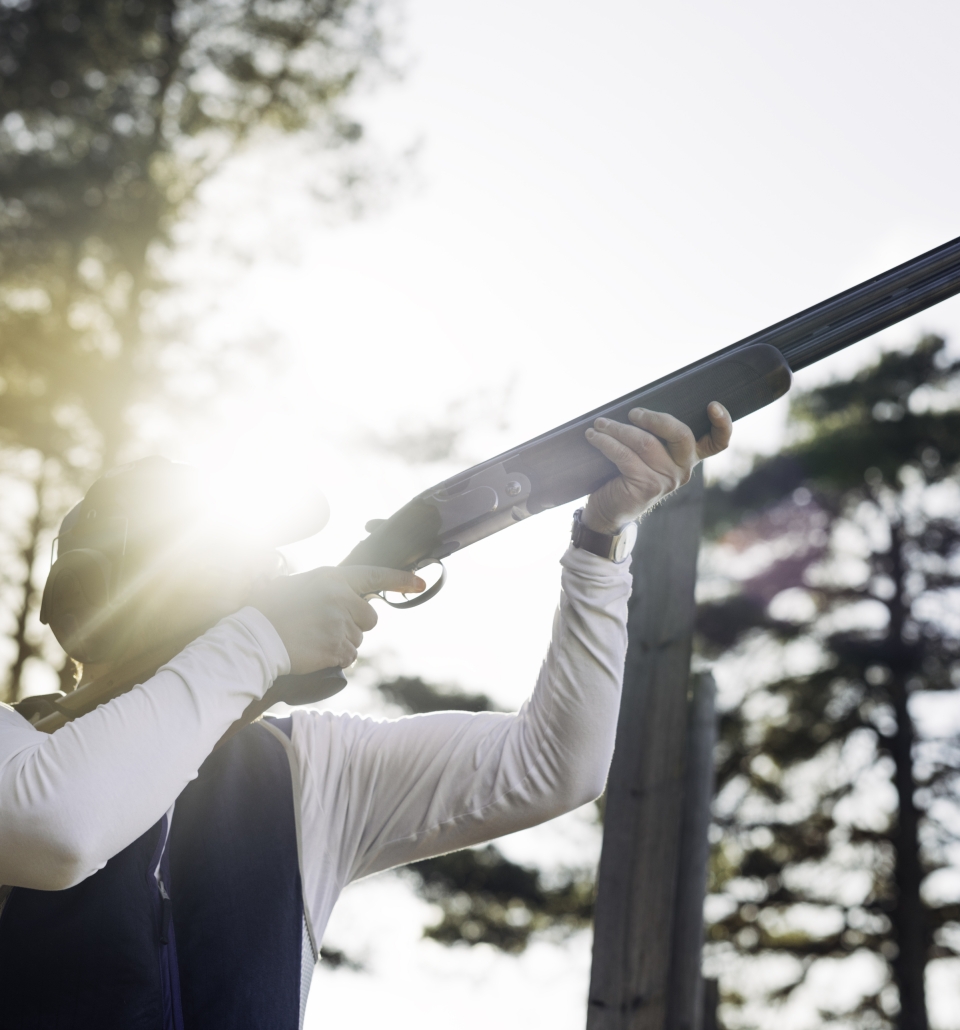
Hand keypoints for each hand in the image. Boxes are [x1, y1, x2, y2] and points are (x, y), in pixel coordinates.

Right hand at [253, 566, 424, 673]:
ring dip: (341, 642)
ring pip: (357, 639)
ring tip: (312, 639)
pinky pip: (348, 657)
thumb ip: (324, 587)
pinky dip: (335, 659)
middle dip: (355, 625)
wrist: (253, 639)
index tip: (420, 583)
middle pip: (369, 618)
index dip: (400, 580)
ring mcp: (341, 624)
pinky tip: (314, 653)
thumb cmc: (267, 611)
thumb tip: (340, 595)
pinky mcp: (337, 649)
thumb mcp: (296, 584)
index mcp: (332, 578)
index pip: (375, 576)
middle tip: (326, 627)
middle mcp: (341, 599)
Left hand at [581, 402, 731, 533]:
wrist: (609, 512)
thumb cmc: (626, 476)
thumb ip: (653, 436)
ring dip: (618, 429)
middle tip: (632, 412)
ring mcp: (667, 480)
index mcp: (688, 459)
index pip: (718, 443)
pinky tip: (593, 436)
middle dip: (654, 418)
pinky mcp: (646, 486)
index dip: (722, 423)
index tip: (712, 405)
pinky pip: (625, 455)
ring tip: (600, 423)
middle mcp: (683, 470)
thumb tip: (636, 407)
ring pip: (646, 443)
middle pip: (681, 434)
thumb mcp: (646, 455)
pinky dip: (606, 442)